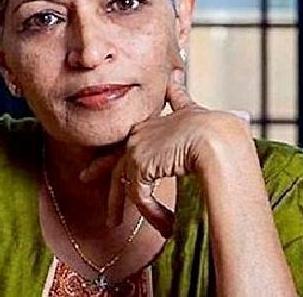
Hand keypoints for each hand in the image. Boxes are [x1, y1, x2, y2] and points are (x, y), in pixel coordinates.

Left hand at [80, 68, 252, 237]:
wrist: (216, 136)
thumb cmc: (214, 128)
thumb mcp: (193, 113)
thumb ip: (179, 100)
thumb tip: (176, 76)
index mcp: (154, 122)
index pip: (130, 135)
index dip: (117, 144)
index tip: (100, 151)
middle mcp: (141, 132)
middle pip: (117, 156)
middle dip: (100, 168)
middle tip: (85, 176)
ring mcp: (137, 147)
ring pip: (122, 180)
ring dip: (117, 204)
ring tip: (113, 222)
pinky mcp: (139, 165)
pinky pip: (140, 196)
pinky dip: (152, 213)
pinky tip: (164, 225)